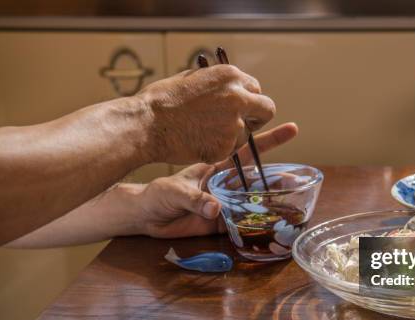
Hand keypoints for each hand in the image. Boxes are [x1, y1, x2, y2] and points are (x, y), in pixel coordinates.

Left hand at [137, 123, 296, 237]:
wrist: (145, 216)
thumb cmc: (155, 195)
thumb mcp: (173, 192)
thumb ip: (194, 200)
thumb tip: (215, 208)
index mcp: (216, 168)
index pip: (247, 151)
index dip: (269, 140)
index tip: (290, 128)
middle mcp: (225, 183)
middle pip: (258, 178)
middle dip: (279, 177)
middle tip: (299, 179)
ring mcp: (225, 203)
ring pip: (255, 201)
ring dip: (273, 201)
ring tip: (295, 202)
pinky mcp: (221, 223)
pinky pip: (244, 223)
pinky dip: (259, 224)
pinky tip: (275, 225)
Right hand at [138, 65, 275, 163]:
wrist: (147, 123)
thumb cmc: (163, 100)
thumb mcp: (194, 79)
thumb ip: (219, 85)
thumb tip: (232, 90)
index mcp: (230, 76)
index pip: (256, 88)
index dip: (248, 99)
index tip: (240, 107)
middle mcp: (238, 98)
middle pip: (267, 109)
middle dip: (257, 117)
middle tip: (242, 123)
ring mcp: (234, 123)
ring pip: (248, 133)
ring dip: (234, 135)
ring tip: (205, 132)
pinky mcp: (227, 146)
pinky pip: (231, 149)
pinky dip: (220, 148)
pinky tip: (199, 142)